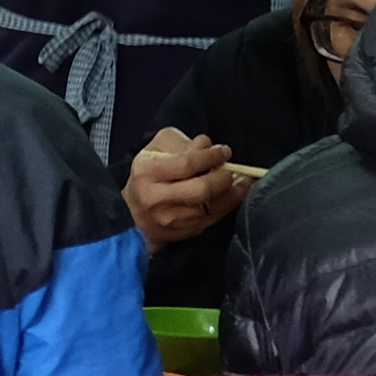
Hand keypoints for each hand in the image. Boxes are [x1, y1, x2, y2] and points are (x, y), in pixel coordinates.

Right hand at [124, 130, 253, 249]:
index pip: (187, 164)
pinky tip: (232, 195)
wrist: (134, 214)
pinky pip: (213, 219)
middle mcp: (157, 199)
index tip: (224, 151)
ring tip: (242, 181)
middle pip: (202, 190)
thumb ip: (182, 143)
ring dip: (233, 193)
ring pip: (212, 207)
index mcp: (148, 173)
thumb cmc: (148, 175)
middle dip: (224, 178)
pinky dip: (228, 206)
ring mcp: (170, 220)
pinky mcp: (183, 233)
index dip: (211, 157)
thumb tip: (207, 145)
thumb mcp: (157, 149)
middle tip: (231, 169)